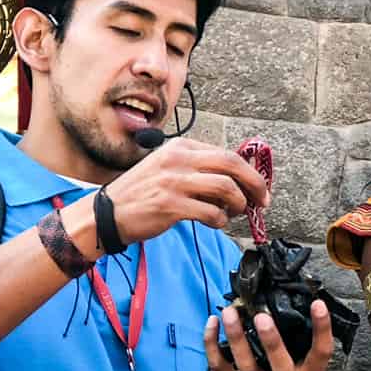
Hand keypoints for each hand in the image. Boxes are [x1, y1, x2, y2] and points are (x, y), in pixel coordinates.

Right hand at [104, 138, 270, 241]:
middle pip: (231, 165)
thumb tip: (236, 180)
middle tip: (262, 201)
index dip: (249, 173)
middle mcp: (178, 159)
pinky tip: (215, 222)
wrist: (108, 213)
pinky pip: (211, 212)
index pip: (226, 154)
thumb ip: (198, 169)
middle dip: (254, 184)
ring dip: (238, 204)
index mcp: (180, 148)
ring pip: (225, 188)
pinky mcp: (170, 205)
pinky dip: (220, 220)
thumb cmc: (142, 194)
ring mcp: (174, 181)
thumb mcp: (168, 168)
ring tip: (234, 213)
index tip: (259, 189)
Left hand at [205, 299, 333, 370]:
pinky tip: (211, 324)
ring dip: (236, 336)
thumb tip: (291, 307)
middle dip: (271, 340)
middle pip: (280, 365)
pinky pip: (220, 366)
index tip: (318, 304)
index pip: (321, 353)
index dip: (322, 329)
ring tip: (229, 312)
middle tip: (262, 316)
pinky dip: (212, 345)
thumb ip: (302, 350)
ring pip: (245, 364)